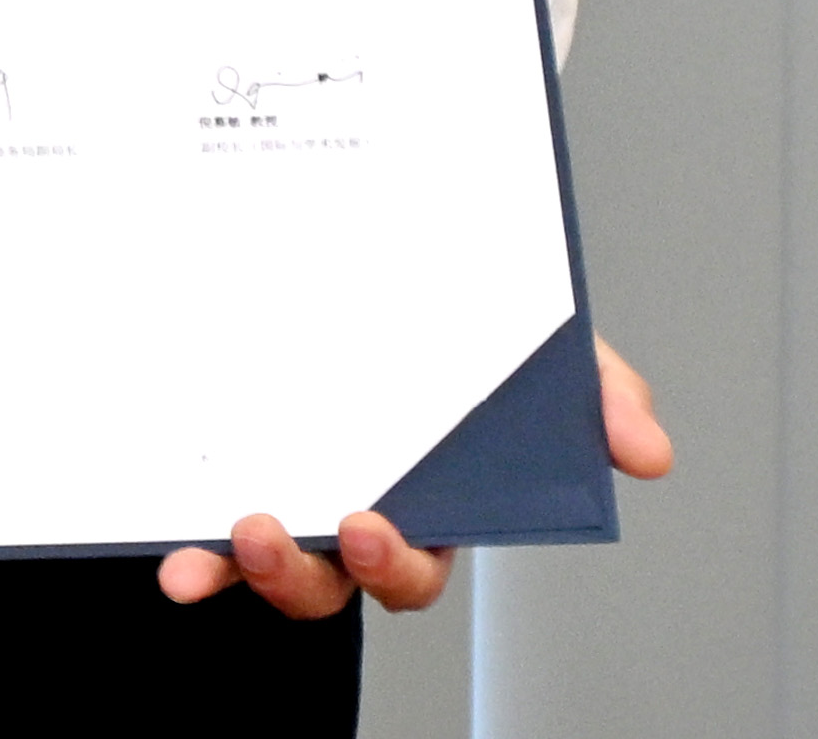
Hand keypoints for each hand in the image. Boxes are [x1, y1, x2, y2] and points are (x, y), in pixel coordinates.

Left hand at [158, 330, 674, 619]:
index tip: (373, 526)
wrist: (344, 244)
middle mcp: (349, 506)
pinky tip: (171, 552)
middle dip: (310, 569)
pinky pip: (203, 524)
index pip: (416, 554)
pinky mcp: (221, 472)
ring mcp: (284, 493)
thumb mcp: (530, 337)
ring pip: (268, 562)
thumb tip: (646, 447)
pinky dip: (189, 548)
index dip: (397, 557)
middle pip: (337, 574)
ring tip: (226, 541)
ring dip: (247, 567)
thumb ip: (592, 385)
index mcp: (422, 496)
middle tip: (286, 530)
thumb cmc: (450, 318)